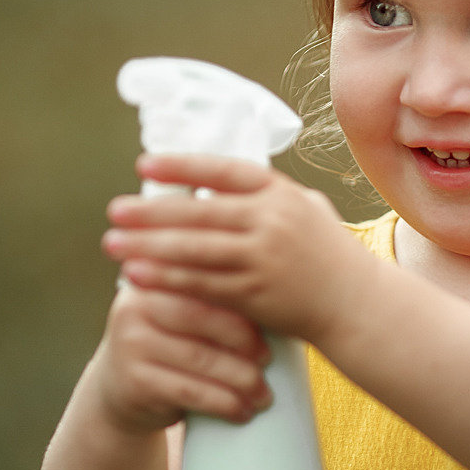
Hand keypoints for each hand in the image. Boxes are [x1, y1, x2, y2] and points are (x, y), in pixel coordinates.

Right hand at [93, 281, 272, 432]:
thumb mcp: (181, 315)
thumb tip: (281, 298)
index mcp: (153, 279)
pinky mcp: (134, 382)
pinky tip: (242, 411)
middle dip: (244, 342)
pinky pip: (190, 391)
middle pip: (203, 318)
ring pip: (200, 359)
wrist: (120, 390)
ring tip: (263, 394)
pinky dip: (223, 403)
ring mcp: (130, 344)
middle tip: (269, 360)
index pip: (204, 282)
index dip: (242, 302)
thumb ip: (211, 297)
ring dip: (241, 380)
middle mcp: (135, 306)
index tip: (273, 320)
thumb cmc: (169, 346)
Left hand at [101, 155, 352, 339]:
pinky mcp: (255, 295)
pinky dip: (166, 279)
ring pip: (194, 250)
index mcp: (281, 193)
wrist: (356, 303)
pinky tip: (138, 276)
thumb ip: (265, 194)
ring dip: (148, 247)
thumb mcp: (306, 208)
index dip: (181, 167)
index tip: (144, 165)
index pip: (223, 171)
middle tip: (115, 211)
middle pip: (199, 213)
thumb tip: (215, 182)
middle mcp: (271, 221)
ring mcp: (263, 259)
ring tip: (113, 243)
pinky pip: (201, 285)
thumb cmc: (328, 253)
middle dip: (151, 213)